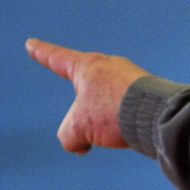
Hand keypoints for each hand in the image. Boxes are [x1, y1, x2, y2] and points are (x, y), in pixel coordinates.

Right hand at [26, 38, 149, 153]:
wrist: (158, 116)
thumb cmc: (114, 112)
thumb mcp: (78, 128)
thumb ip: (68, 136)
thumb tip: (78, 145)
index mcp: (88, 66)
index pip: (57, 58)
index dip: (42, 53)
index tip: (32, 44)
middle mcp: (110, 66)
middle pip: (86, 86)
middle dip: (85, 107)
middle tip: (88, 122)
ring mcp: (132, 77)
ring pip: (109, 102)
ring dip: (107, 121)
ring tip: (116, 132)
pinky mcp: (148, 91)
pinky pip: (129, 108)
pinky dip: (125, 123)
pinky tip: (131, 133)